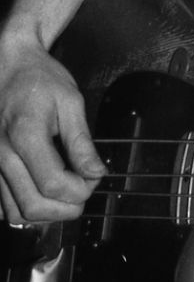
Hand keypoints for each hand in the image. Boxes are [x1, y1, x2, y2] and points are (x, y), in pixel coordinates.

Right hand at [0, 38, 104, 224]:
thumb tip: (96, 172)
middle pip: (32, 205)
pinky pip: (2, 206)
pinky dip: (24, 210)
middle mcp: (1, 154)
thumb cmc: (40, 79)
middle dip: (66, 208)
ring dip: (46, 215)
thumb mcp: (70, 101)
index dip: (81, 189)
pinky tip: (43, 195)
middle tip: (84, 191)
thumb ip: (81, 141)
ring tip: (67, 196)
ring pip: (14, 213)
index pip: (53, 183)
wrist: (9, 66)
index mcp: (24, 134)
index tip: (95, 177)